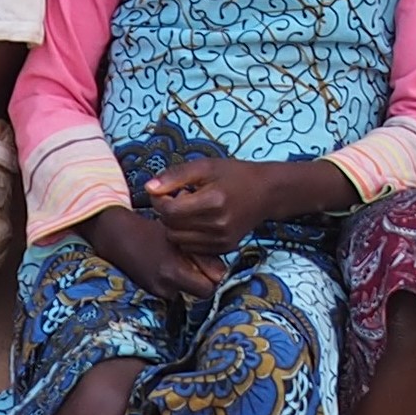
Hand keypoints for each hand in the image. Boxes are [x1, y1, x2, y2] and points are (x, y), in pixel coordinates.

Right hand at [84, 202, 220, 306]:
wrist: (118, 237)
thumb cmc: (151, 231)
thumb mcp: (179, 237)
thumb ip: (201, 256)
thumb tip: (221, 273)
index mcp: (173, 270)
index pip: (208, 288)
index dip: (213, 277)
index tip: (212, 265)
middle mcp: (165, 286)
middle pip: (201, 293)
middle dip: (204, 281)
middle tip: (200, 264)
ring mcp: (157, 291)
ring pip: (188, 291)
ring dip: (189, 279)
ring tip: (181, 260)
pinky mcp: (151, 291)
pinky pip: (174, 290)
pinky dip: (176, 281)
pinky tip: (169, 265)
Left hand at [143, 155, 302, 253]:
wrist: (266, 193)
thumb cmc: (234, 175)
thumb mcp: (205, 166)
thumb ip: (175, 176)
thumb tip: (148, 188)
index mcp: (213, 201)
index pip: (169, 211)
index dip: (161, 200)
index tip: (167, 190)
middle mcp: (218, 225)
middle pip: (171, 227)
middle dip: (168, 213)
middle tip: (180, 198)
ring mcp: (222, 240)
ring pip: (179, 240)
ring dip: (176, 226)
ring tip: (190, 210)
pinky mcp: (225, 248)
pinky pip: (192, 248)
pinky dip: (188, 236)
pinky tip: (198, 221)